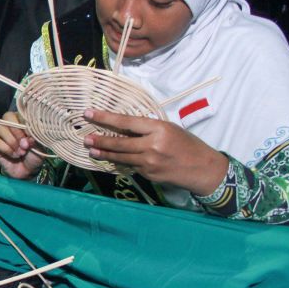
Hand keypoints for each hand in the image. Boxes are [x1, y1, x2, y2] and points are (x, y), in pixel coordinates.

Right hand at [0, 111, 45, 178]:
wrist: (28, 170)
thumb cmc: (35, 155)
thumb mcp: (40, 146)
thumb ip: (35, 138)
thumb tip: (29, 136)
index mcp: (23, 120)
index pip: (20, 113)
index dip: (24, 123)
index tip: (31, 135)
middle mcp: (11, 124)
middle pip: (7, 116)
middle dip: (17, 131)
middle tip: (25, 144)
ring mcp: (1, 133)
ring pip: (0, 128)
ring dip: (12, 142)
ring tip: (21, 152)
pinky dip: (7, 149)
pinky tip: (14, 155)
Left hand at [83, 108, 228, 194]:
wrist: (202, 168)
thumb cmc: (187, 144)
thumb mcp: (170, 129)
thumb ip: (148, 128)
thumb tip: (125, 126)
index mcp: (158, 128)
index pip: (126, 122)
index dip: (105, 117)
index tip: (89, 114)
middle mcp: (152, 145)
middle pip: (120, 143)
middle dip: (100, 140)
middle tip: (86, 138)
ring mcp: (149, 162)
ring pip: (121, 156)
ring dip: (104, 153)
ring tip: (91, 150)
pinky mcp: (148, 174)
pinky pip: (129, 166)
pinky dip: (119, 162)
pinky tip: (109, 159)